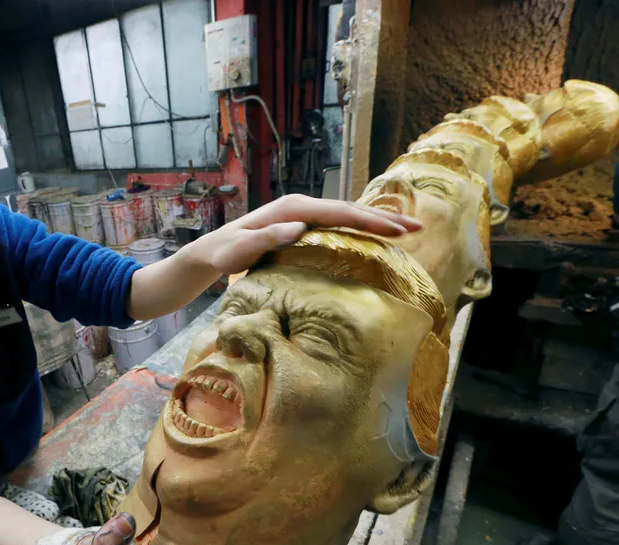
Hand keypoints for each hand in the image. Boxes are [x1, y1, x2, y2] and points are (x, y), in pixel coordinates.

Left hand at [187, 194, 422, 275]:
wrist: (209, 253)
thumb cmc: (224, 254)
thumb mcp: (240, 250)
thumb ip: (267, 238)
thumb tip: (300, 227)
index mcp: (291, 208)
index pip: (338, 213)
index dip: (370, 221)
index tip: (397, 230)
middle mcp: (299, 206)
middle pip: (348, 211)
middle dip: (383, 219)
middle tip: (418, 229)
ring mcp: (299, 214)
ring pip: (345, 216)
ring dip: (375, 223)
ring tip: (406, 231)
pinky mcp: (298, 225)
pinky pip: (336, 225)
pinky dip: (359, 228)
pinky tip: (374, 236)